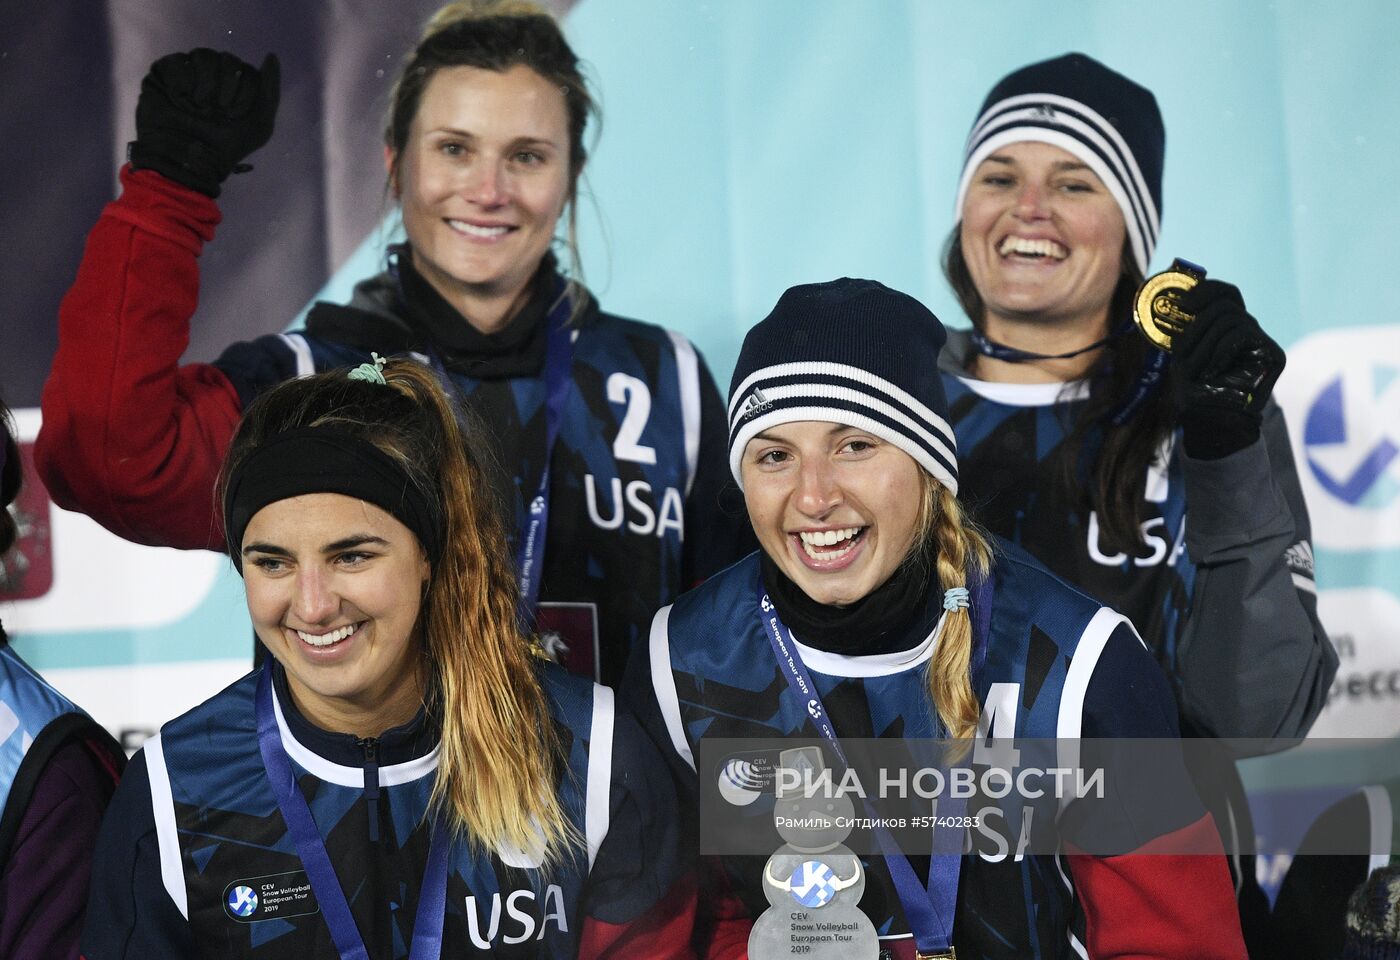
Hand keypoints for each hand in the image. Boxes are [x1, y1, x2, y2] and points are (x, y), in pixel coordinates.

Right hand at [128, 49, 279, 197]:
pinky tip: (180, 99)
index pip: (248, 71)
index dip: (246, 91)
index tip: (235, 115)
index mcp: (236, 88)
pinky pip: (176, 61)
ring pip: (203, 55)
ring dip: (207, 84)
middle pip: (227, 59)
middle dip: (227, 86)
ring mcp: (189, 74)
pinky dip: (182, 81)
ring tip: (200, 107)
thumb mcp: (259, 125)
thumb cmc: (225, 148)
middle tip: (219, 110)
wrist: (187, 161)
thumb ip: (269, 91)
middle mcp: (214, 78)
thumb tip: (272, 56)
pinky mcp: (163, 75)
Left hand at [1170, 279, 1285, 459]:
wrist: (1212, 420)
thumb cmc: (1195, 388)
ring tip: (1199, 369)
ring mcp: (1262, 341)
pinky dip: (1221, 351)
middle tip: (1185, 350)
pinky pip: (1242, 334)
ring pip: (1231, 319)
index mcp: (1227, 325)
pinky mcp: (1274, 354)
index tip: (1184, 304)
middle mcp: (1247, 329)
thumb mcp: (1184, 352)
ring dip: (1206, 344)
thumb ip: (1188, 328)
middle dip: (1199, 324)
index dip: (1206, 290)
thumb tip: (1177, 299)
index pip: (1225, 293)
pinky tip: (1213, 371)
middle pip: (1226, 304)